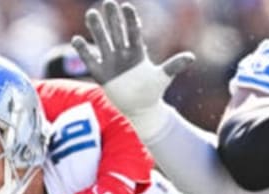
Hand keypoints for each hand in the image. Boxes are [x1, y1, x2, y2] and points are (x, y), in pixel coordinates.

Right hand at [71, 0, 193, 136]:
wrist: (139, 107)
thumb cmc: (152, 91)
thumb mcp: (162, 78)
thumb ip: (173, 66)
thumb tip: (191, 57)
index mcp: (137, 53)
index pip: (133, 32)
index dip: (130, 20)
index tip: (126, 7)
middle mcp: (123, 54)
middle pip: (117, 33)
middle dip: (112, 18)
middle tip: (107, 3)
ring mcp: (111, 63)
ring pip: (102, 42)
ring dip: (97, 29)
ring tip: (91, 14)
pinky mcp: (101, 74)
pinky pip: (90, 60)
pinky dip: (83, 51)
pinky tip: (76, 39)